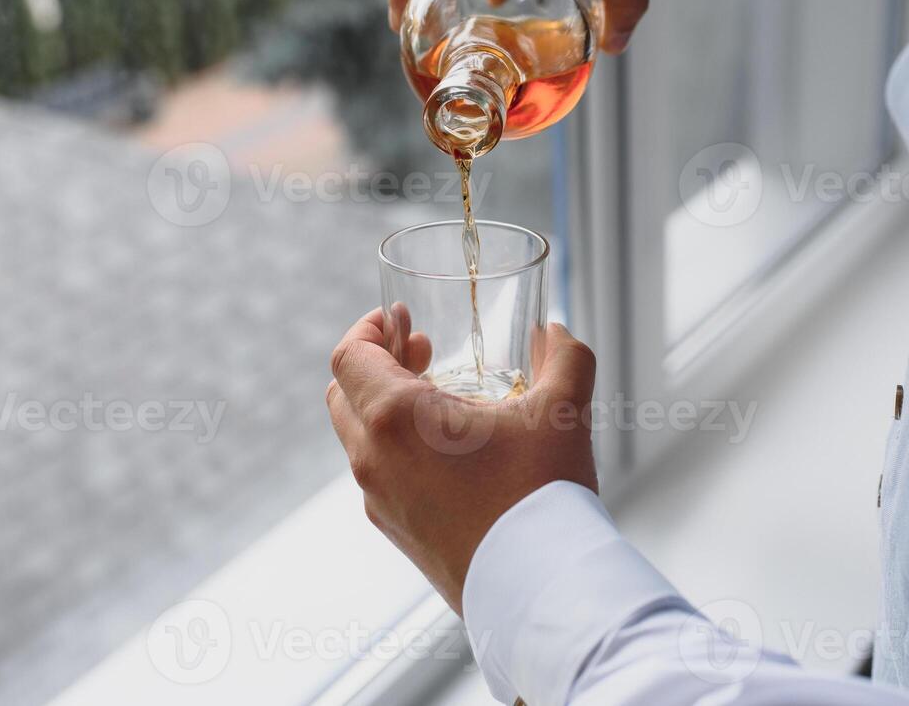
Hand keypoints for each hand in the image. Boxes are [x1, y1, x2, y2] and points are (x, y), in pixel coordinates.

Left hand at [326, 309, 598, 613]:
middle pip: (343, 393)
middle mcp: (373, 459)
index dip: (368, 328)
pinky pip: (379, 475)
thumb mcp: (562, 411)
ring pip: (359, 437)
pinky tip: (453, 453)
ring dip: (386, 407)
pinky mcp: (396, 531)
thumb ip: (565, 357)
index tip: (399, 320)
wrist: (539, 588)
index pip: (348, 356)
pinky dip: (398, 448)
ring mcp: (379, 500)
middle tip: (423, 352)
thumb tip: (558, 332)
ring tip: (444, 401)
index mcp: (395, 418)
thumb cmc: (542, 494)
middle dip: (376, 363)